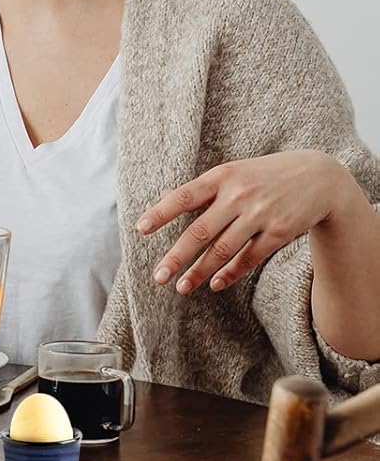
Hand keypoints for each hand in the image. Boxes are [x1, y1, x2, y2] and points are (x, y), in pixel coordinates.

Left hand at [137, 150, 355, 294]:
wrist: (320, 178)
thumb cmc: (264, 176)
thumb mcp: (231, 173)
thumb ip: (200, 190)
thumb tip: (162, 196)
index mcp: (221, 177)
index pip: (184, 197)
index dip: (161, 213)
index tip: (140, 229)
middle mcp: (239, 195)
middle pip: (200, 231)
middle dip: (177, 257)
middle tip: (158, 277)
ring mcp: (260, 214)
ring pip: (223, 250)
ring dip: (200, 272)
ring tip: (181, 287)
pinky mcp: (280, 232)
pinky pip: (250, 257)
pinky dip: (230, 273)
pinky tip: (214, 284)